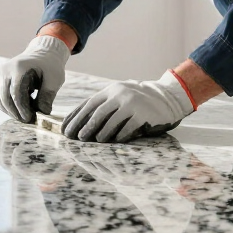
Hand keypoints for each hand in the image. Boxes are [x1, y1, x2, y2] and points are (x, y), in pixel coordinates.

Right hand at [0, 35, 70, 122]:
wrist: (41, 54)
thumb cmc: (50, 66)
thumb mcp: (55, 78)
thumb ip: (48, 94)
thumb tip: (43, 112)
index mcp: (19, 67)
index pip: (15, 92)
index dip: (21, 108)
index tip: (30, 118)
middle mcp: (5, 70)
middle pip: (4, 98)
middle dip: (15, 113)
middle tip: (28, 121)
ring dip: (11, 112)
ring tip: (25, 116)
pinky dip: (7, 107)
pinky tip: (20, 109)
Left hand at [62, 71, 193, 142]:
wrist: (166, 98)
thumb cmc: (138, 102)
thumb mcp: (120, 98)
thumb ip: (104, 106)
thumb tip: (80, 124)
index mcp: (111, 90)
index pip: (89, 104)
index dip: (75, 117)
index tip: (66, 129)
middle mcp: (120, 94)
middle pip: (98, 112)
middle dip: (85, 126)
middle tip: (77, 138)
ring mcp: (132, 103)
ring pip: (111, 121)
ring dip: (101, 133)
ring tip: (95, 141)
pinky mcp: (143, 114)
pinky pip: (128, 128)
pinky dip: (119, 136)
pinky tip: (114, 142)